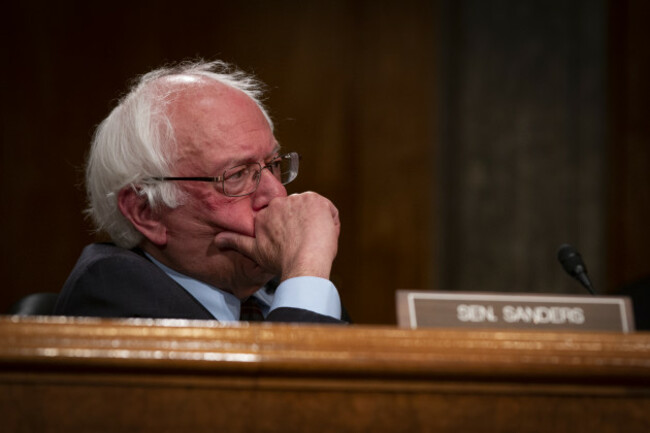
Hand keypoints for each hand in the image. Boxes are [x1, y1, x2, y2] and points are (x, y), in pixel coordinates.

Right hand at [215, 192, 339, 280]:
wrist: (303, 264)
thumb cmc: (281, 261)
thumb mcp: (254, 251)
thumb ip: (236, 241)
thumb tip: (218, 240)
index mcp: (266, 213)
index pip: (284, 215)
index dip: (291, 229)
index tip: (294, 242)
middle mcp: (280, 203)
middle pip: (298, 211)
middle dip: (303, 225)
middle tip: (304, 244)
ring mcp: (298, 200)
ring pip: (314, 210)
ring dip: (317, 223)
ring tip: (313, 241)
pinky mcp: (316, 200)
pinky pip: (328, 210)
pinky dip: (330, 222)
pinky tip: (323, 236)